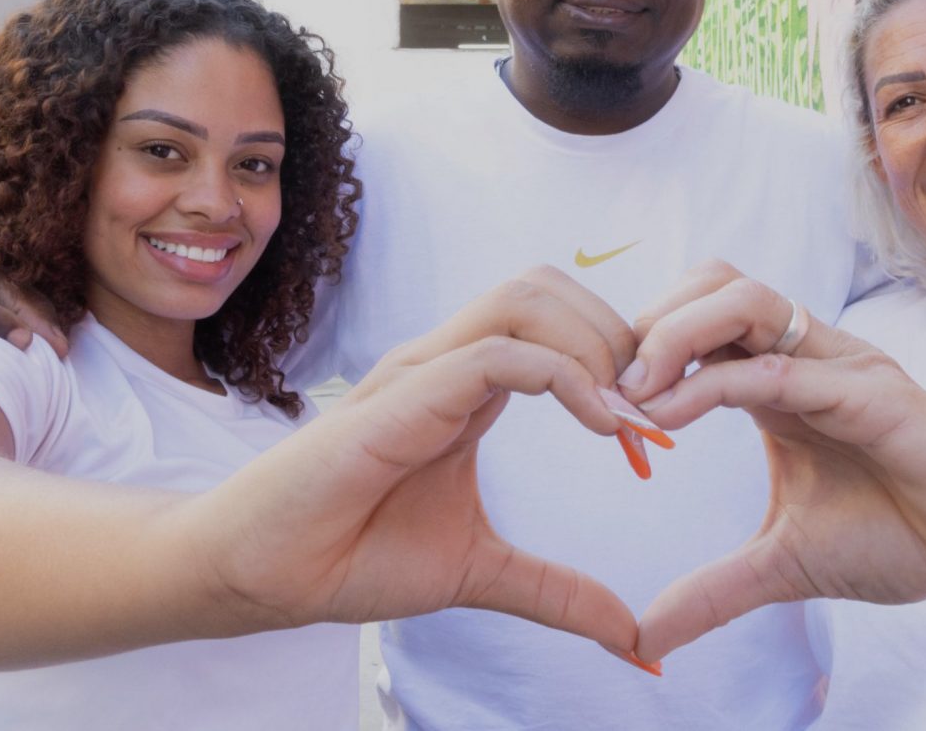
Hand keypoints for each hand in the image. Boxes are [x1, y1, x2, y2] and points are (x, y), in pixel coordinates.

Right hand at [187, 266, 656, 669]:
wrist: (268, 576)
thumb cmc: (353, 556)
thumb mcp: (482, 572)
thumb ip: (556, 591)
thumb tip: (631, 637)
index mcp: (467, 387)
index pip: (556, 325)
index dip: (618, 362)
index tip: (657, 434)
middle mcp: (447, 362)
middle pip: (548, 288)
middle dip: (616, 333)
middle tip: (653, 411)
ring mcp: (423, 370)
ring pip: (526, 299)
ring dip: (595, 344)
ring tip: (629, 416)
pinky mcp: (404, 395)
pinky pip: (497, 354)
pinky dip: (563, 376)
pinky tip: (602, 426)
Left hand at [621, 264, 925, 663]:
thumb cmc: (903, 532)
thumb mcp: (784, 563)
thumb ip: (714, 589)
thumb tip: (645, 635)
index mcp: (779, 380)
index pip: (697, 321)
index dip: (639, 349)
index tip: (595, 404)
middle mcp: (805, 356)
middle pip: (711, 284)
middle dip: (646, 322)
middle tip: (605, 387)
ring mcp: (840, 366)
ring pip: (743, 300)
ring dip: (674, 334)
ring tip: (633, 391)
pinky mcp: (875, 394)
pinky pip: (787, 368)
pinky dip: (720, 382)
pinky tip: (673, 416)